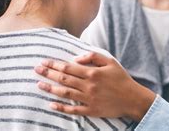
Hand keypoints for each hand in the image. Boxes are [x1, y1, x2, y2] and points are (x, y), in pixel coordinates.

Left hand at [34, 52, 155, 120]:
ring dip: (50, 89)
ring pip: (65, 93)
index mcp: (92, 73)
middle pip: (63, 79)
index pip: (68, 68)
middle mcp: (88, 86)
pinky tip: (51, 105)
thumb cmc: (121, 78)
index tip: (44, 62)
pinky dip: (61, 108)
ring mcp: (88, 99)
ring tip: (39, 85)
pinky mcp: (91, 110)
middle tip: (36, 70)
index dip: (54, 65)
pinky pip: (73, 110)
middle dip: (48, 74)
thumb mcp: (110, 62)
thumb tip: (76, 58)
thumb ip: (93, 56)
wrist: (132, 99)